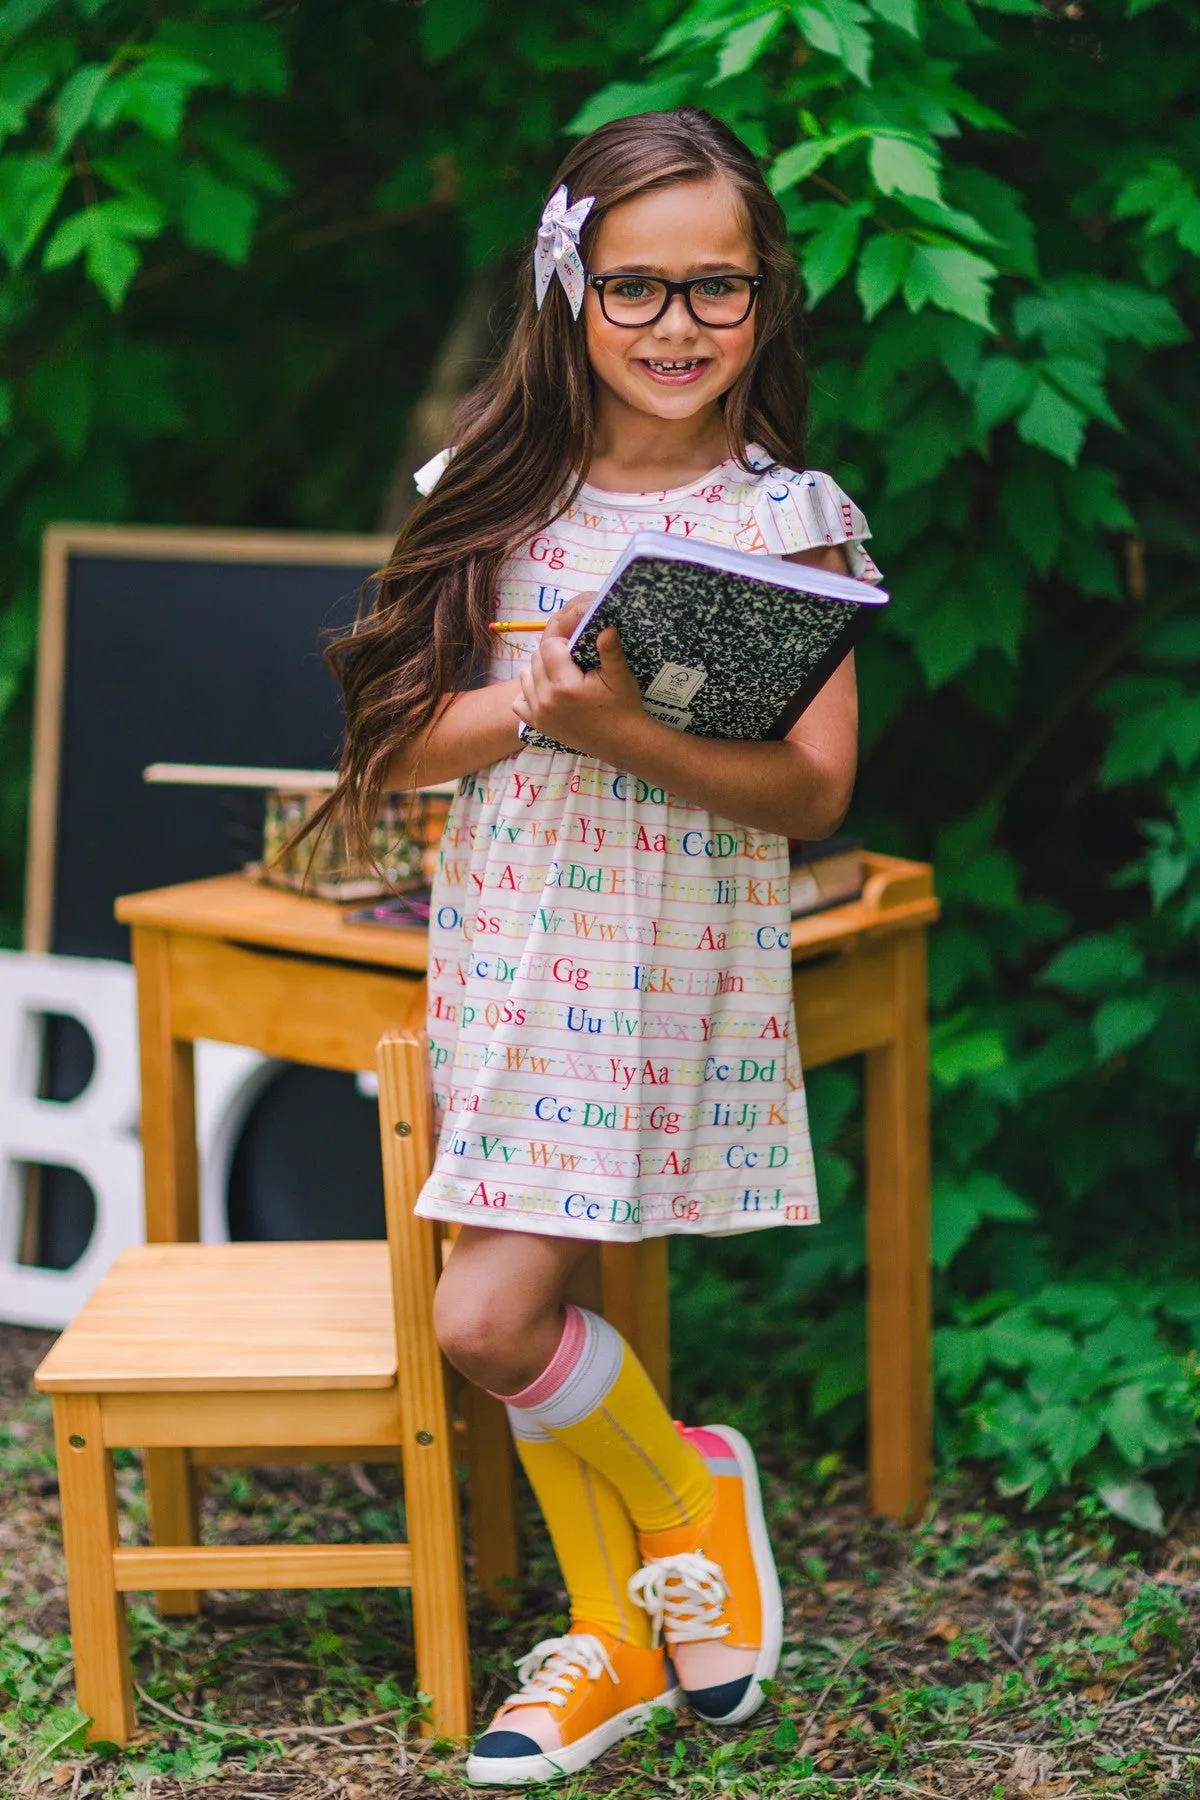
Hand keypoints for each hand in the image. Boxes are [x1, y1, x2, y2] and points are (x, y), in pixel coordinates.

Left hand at [512, 594, 643, 755]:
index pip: (548, 646)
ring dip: (539, 671)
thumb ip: (610, 651)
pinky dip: (530, 694)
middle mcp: (547, 700)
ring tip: (560, 675)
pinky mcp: (538, 725)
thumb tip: (607, 627)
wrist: (621, 741)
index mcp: (565, 686)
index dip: (561, 642)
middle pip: (535, 659)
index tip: (574, 648)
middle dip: (551, 654)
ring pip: (525, 677)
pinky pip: (519, 702)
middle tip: (571, 661)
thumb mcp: (621, 677)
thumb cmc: (623, 706)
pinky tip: (548, 692)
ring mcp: (540, 714)